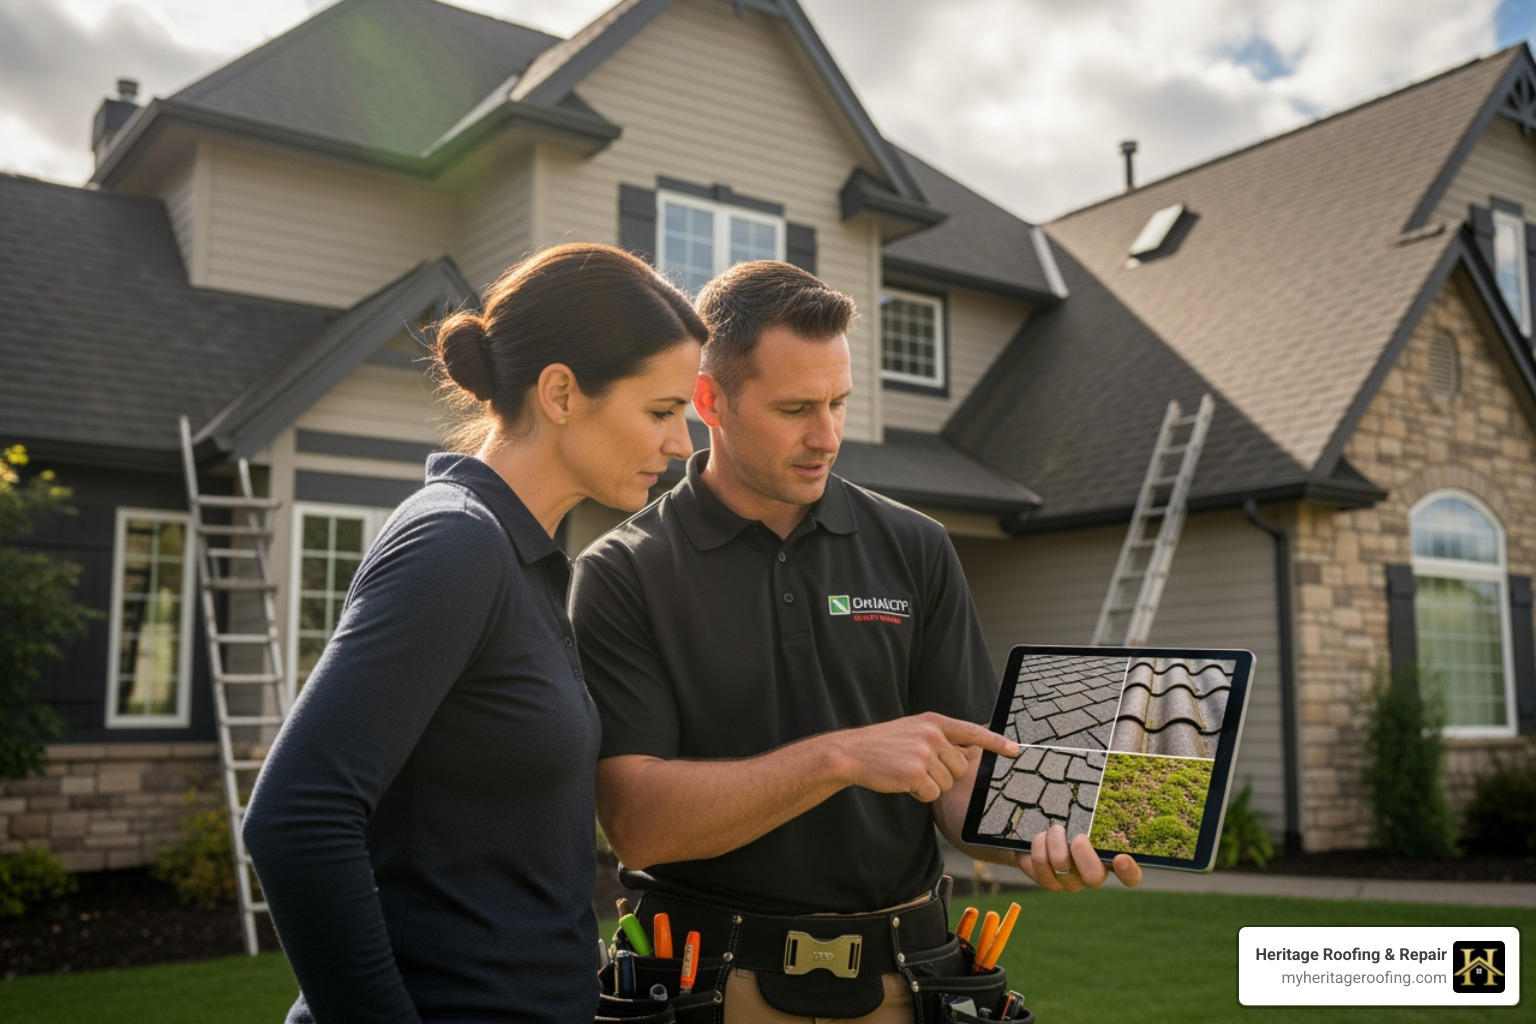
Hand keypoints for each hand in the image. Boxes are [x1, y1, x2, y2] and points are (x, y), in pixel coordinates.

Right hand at [838, 713, 1017, 802]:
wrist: (851, 753)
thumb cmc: (882, 745)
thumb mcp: (913, 731)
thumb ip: (939, 739)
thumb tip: (965, 754)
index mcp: (933, 722)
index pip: (972, 731)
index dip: (996, 741)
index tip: (1015, 749)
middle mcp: (932, 734)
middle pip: (960, 767)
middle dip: (944, 774)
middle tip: (918, 768)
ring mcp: (924, 753)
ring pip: (947, 783)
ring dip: (930, 785)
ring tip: (907, 772)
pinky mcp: (915, 773)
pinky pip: (932, 794)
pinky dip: (919, 794)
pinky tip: (902, 783)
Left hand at [1016, 824, 1141, 891]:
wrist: (1041, 833)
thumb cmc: (1073, 821)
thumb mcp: (1088, 816)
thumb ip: (1101, 812)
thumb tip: (1126, 779)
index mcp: (1111, 860)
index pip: (1131, 877)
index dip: (1129, 872)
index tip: (1121, 858)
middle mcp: (1093, 876)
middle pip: (1094, 877)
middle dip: (1083, 852)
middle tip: (1077, 836)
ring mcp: (1071, 882)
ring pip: (1062, 865)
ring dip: (1055, 840)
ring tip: (1055, 829)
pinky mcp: (1049, 882)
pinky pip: (1042, 864)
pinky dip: (1039, 844)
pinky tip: (1041, 837)